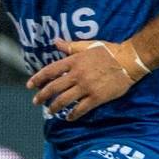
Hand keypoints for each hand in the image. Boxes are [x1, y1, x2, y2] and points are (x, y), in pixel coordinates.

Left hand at [27, 37, 145, 120]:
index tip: (29, 85)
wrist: (128, 61)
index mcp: (73, 61)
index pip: (51, 70)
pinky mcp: (96, 97)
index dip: (38, 78)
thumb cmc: (109, 51)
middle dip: (42, 96)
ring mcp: (86, 87)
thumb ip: (70, 46)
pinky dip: (73, 114)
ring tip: (50, 112)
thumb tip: (55, 41)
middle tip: (36, 101)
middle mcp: (77, 75)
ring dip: (55, 107)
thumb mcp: (88, 46)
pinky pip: (81, 108)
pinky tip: (68, 118)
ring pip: (65, 100)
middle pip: (54, 87)